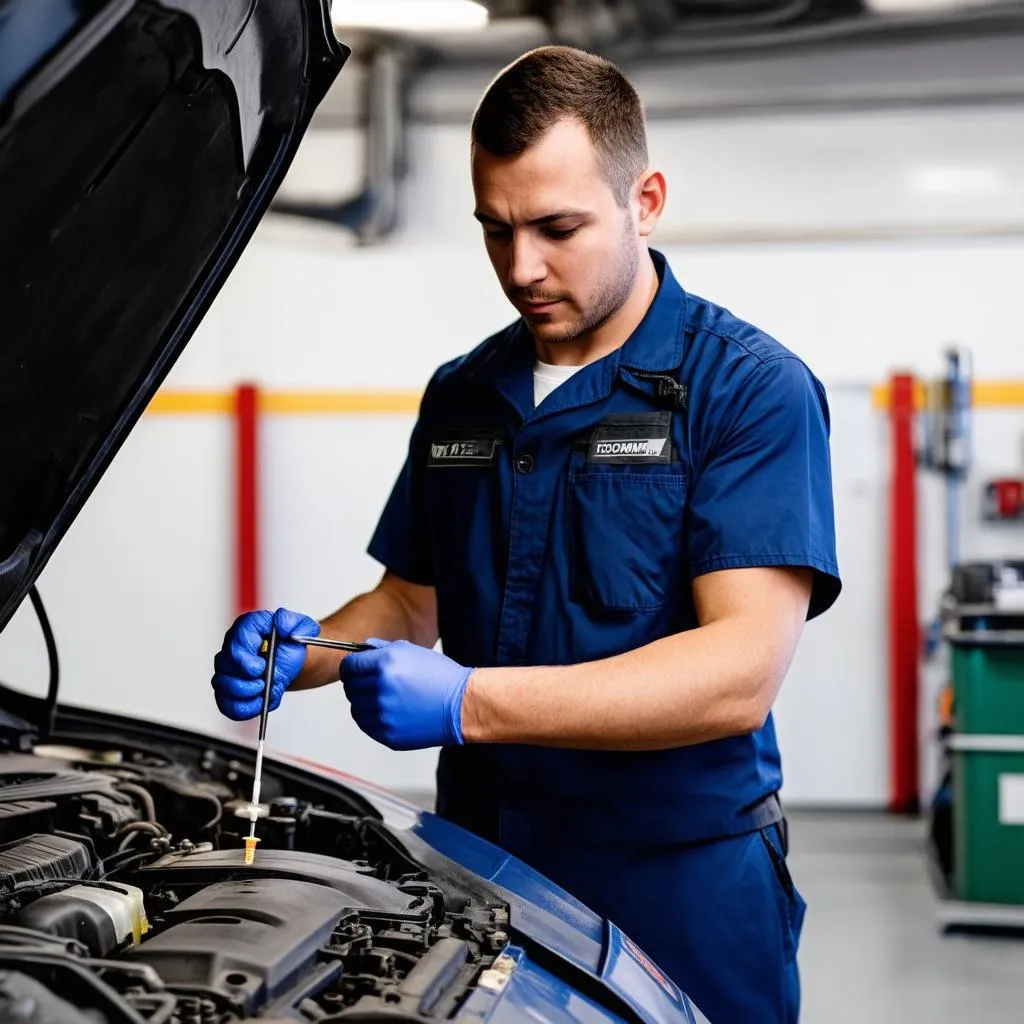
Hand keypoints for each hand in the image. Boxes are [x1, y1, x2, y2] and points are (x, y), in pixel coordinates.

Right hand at [211, 608, 319, 720]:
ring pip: (222, 684)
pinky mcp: (230, 690)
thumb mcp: (300, 626)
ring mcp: (228, 670)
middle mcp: (233, 647)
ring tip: (263, 692)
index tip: (260, 667)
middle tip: (262, 682)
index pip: (238, 637)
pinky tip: (258, 704)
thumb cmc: (291, 643)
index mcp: (248, 628)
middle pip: (225, 663)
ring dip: (244, 693)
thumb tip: (280, 624)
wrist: (291, 661)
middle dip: (244, 678)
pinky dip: (242, 708)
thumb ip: (292, 621)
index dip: (246, 655)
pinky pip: (226, 703)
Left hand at [340, 640, 471, 750]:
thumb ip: (381, 648)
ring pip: (356, 707)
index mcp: (385, 664)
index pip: (349, 666)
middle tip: (374, 684)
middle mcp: (380, 689)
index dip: (351, 666)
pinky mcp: (387, 734)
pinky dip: (373, 718)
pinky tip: (390, 712)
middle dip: (359, 683)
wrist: (461, 705)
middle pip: (349, 687)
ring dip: (365, 702)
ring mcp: (383, 714)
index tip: (356, 669)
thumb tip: (361, 650)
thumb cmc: (440, 677)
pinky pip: (366, 725)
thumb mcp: (411, 651)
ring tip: (387, 698)